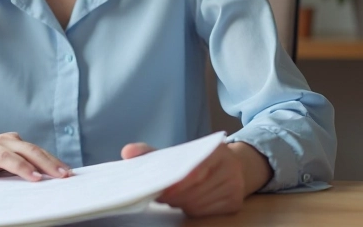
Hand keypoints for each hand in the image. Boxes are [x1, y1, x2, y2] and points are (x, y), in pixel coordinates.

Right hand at [0, 132, 71, 184]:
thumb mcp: (1, 172)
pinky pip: (5, 158)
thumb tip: (45, 184)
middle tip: (68, 176)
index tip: (71, 174)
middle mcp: (6, 140)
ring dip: (41, 164)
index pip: (39, 153)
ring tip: (55, 176)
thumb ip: (19, 173)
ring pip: (23, 152)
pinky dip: (20, 166)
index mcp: (13, 144)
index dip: (56, 162)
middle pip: (35, 150)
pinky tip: (31, 175)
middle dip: (54, 163)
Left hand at [121, 142, 268, 216]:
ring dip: (181, 203)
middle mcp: (231, 167)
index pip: (197, 168)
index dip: (178, 182)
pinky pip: (206, 212)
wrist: (232, 167)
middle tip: (159, 195)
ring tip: (171, 198)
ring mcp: (235, 187)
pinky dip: (192, 209)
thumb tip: (127, 152)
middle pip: (196, 189)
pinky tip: (186, 202)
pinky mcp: (235, 204)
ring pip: (199, 203)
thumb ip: (151, 152)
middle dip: (174, 196)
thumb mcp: (179, 152)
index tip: (162, 190)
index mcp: (217, 149)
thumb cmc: (198, 160)